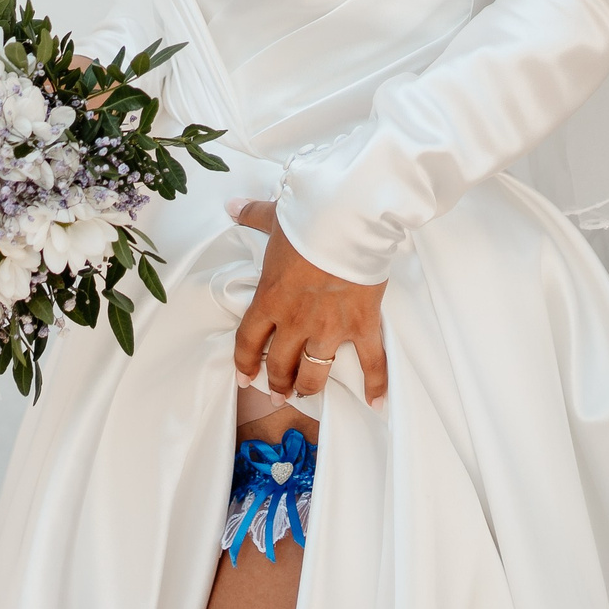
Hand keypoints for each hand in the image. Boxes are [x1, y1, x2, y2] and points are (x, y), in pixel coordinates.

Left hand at [228, 199, 387, 406]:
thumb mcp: (275, 217)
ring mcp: (329, 327)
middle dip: (277, 382)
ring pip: (315, 372)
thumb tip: (232, 205)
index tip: (245, 378)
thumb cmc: (308, 219)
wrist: (348, 220)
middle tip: (278, 393)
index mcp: (270, 298)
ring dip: (309, 387)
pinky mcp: (362, 324)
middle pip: (280, 364)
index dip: (244, 363)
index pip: (248, 340)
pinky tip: (376, 403)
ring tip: (306, 395)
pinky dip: (375, 384)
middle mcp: (295, 321)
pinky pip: (370, 362)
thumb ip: (253, 215)